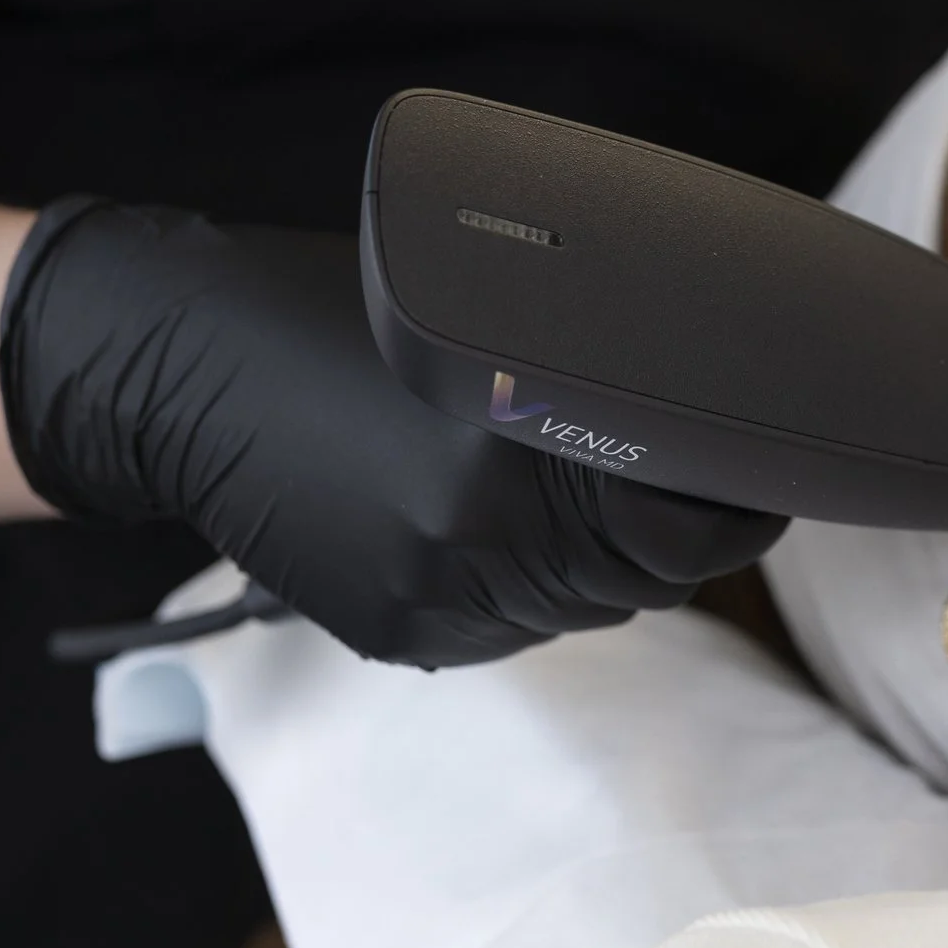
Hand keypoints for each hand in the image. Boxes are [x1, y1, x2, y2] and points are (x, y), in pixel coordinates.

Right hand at [0, 199, 788, 665]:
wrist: (181, 366)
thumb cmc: (341, 316)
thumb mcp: (490, 317)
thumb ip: (587, 378)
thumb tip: (700, 416)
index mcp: (523, 432)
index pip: (691, 519)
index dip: (741, 508)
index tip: (766, 485)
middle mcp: (485, 525)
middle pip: (647, 578)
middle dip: (681, 542)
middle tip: (697, 496)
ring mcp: (437, 591)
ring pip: (579, 612)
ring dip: (600, 572)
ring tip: (567, 501)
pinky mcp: (395, 630)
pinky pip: (504, 632)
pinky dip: (520, 592)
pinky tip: (491, 534)